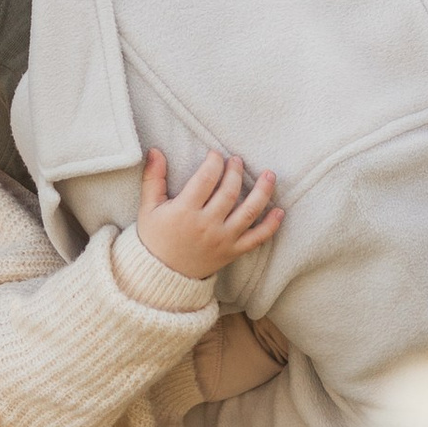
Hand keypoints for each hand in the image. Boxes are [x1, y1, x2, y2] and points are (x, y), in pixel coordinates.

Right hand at [136, 146, 282, 282]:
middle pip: (230, 191)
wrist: (162, 275)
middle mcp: (207, 225)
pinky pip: (257, 238)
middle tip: (237, 160)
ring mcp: (223, 239)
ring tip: (269, 175)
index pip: (206, 178)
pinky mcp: (233, 252)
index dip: (214, 162)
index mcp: (185, 211)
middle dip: (236, 171)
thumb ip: (153, 178)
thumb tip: (155, 151)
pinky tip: (280, 211)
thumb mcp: (148, 208)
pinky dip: (271, 225)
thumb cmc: (154, 239)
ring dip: (263, 191)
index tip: (215, 155)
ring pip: (249, 212)